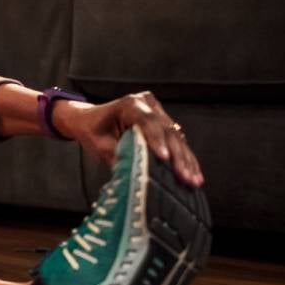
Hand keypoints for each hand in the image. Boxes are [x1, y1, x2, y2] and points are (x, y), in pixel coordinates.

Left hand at [54, 91, 203, 187]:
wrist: (90, 119)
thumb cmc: (92, 129)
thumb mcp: (99, 144)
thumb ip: (117, 156)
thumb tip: (133, 175)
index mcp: (129, 104)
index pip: (146, 122)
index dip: (157, 141)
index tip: (165, 158)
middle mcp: (147, 104)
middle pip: (166, 130)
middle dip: (177, 156)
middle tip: (185, 176)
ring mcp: (158, 112)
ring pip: (176, 137)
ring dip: (185, 160)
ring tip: (193, 180)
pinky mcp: (164, 122)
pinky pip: (177, 141)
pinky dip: (185, 158)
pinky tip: (194, 174)